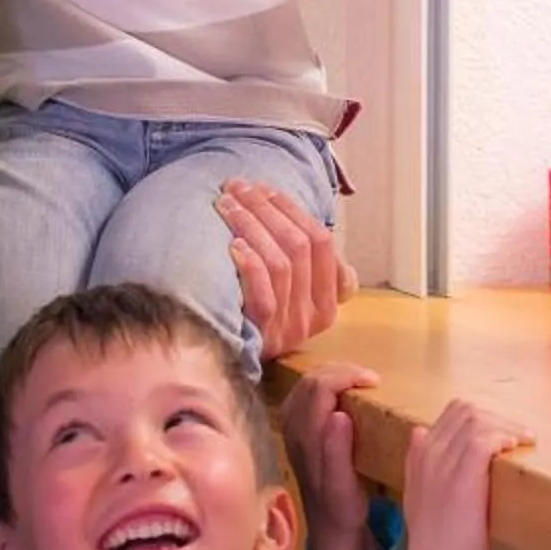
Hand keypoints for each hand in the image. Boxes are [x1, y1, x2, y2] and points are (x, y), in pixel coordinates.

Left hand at [219, 179, 351, 361]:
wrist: (223, 362)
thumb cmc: (255, 315)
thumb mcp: (289, 294)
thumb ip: (307, 266)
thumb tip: (319, 236)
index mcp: (328, 300)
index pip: (321, 243)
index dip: (292, 209)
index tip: (264, 188)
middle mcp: (314, 315)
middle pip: (298, 247)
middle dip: (265, 209)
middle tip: (236, 187)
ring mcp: (290, 328)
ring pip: (280, 263)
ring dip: (251, 226)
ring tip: (225, 205)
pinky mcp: (263, 337)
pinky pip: (263, 294)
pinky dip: (250, 264)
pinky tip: (232, 244)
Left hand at [279, 364, 380, 549]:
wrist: (327, 526)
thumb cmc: (342, 507)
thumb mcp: (344, 487)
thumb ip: (337, 452)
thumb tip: (338, 414)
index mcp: (306, 438)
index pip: (319, 388)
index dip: (347, 376)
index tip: (375, 382)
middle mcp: (292, 429)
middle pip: (310, 380)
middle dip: (341, 371)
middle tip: (370, 380)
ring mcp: (290, 428)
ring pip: (305, 384)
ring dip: (332, 375)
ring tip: (359, 382)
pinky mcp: (295, 430)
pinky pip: (305, 393)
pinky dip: (325, 384)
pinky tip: (342, 392)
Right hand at [399, 398, 531, 549]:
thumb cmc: (438, 548)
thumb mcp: (420, 501)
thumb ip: (424, 470)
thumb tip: (423, 437)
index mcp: (417, 458)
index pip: (449, 416)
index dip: (479, 419)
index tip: (499, 435)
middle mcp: (427, 454)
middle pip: (465, 411)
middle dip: (496, 418)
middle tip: (517, 436)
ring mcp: (443, 463)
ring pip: (477, 419)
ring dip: (506, 426)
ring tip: (523, 440)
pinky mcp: (463, 476)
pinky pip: (485, 438)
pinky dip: (504, 437)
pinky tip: (515, 449)